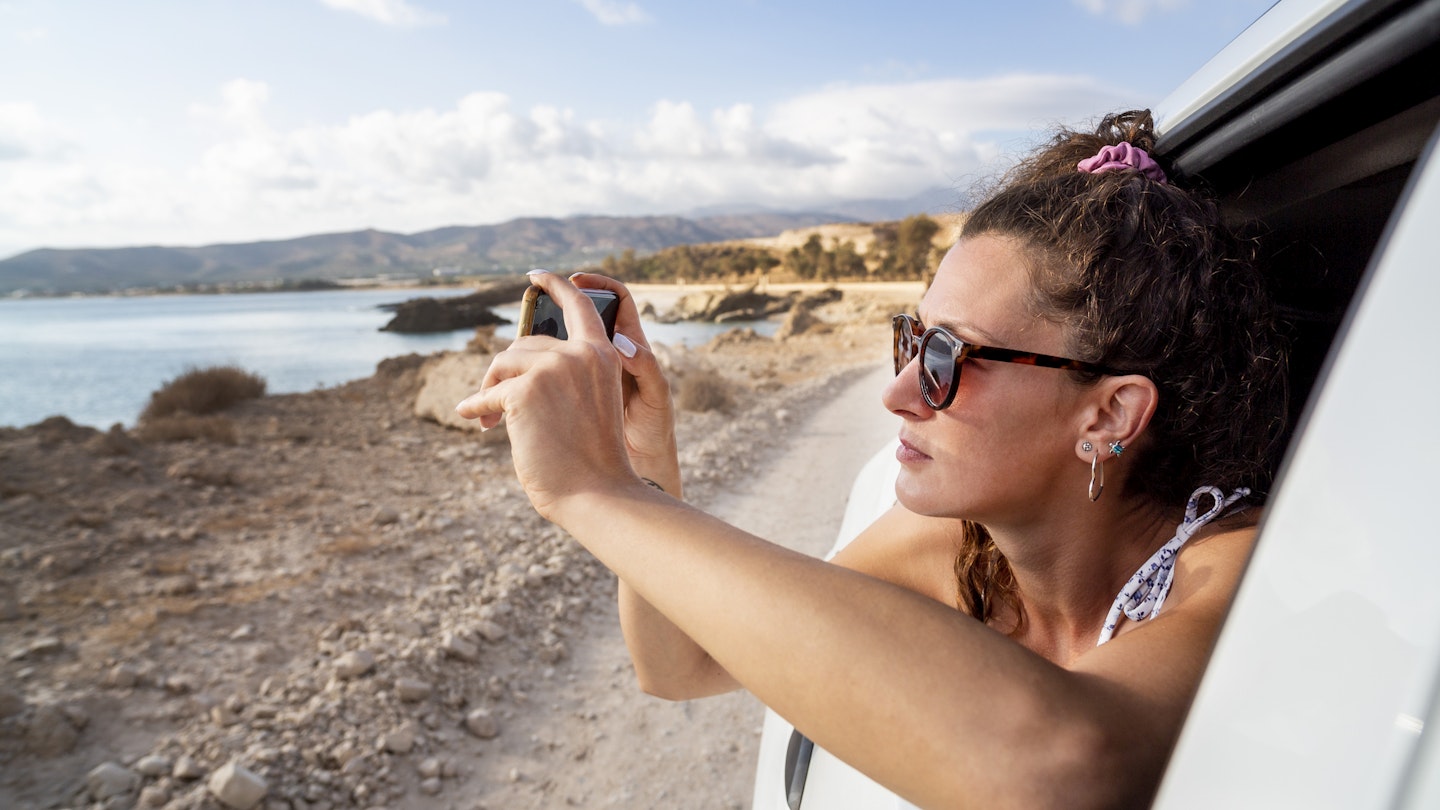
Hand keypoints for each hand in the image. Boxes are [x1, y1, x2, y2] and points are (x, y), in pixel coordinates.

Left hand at [455, 271, 664, 517]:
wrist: (597, 493)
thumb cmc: (592, 458)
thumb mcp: (588, 402)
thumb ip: (565, 376)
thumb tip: (511, 366)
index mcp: (602, 354)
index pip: (578, 306)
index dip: (555, 285)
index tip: (536, 275)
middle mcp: (579, 353)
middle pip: (524, 345)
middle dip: (504, 371)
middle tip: (491, 400)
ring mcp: (552, 368)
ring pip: (503, 364)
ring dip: (490, 390)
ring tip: (488, 417)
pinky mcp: (524, 390)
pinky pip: (489, 394)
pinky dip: (478, 406)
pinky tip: (473, 418)